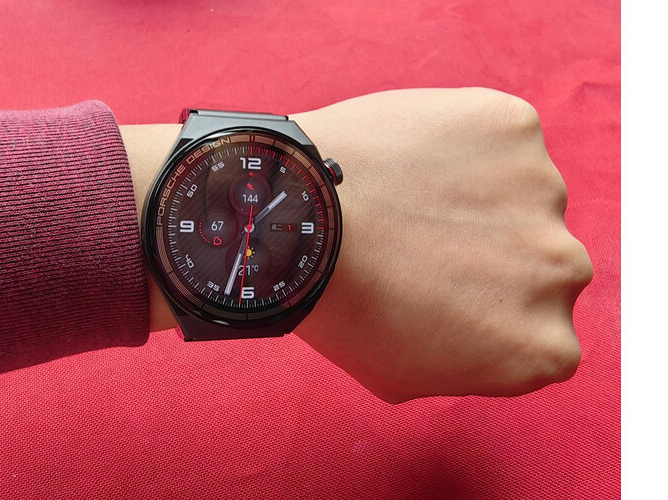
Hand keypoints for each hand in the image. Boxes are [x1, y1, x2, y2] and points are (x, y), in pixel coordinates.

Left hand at [290, 88, 592, 402]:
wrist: (303, 222)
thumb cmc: (342, 306)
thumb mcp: (405, 376)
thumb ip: (468, 363)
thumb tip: (482, 331)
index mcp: (545, 349)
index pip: (536, 329)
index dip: (485, 308)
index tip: (444, 292)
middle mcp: (564, 271)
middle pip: (539, 260)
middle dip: (494, 253)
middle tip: (424, 241)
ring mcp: (543, 192)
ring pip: (522, 194)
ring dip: (480, 195)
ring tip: (409, 198)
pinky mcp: (513, 125)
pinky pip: (497, 136)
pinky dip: (463, 142)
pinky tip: (412, 158)